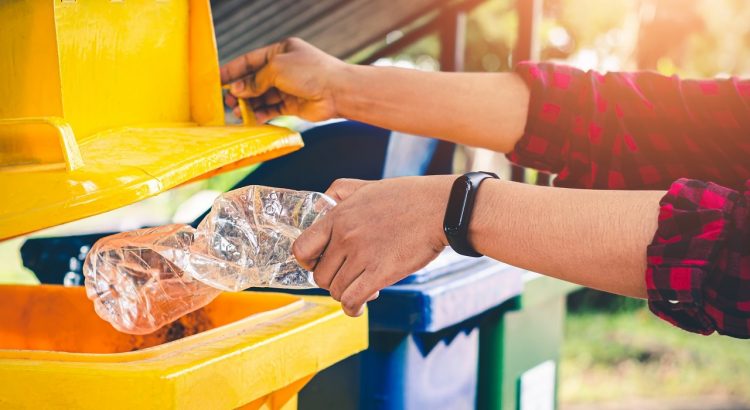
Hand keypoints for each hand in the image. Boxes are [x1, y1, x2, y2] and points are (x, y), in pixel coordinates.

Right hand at [220, 38, 345, 122]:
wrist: (338, 92)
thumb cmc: (311, 72)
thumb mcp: (277, 68)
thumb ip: (255, 80)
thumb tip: (238, 90)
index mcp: (279, 51)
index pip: (250, 61)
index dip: (232, 70)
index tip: (217, 81)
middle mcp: (283, 69)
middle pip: (254, 80)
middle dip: (240, 91)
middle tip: (227, 101)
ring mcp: (288, 87)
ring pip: (261, 97)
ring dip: (248, 104)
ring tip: (237, 112)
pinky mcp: (292, 105)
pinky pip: (271, 109)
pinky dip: (261, 114)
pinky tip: (251, 119)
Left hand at [293, 176, 453, 315]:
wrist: (439, 208)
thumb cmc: (407, 197)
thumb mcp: (366, 186)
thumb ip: (338, 193)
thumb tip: (321, 206)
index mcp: (338, 216)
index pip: (301, 249)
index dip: (308, 262)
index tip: (320, 263)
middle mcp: (344, 237)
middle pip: (320, 276)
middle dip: (332, 280)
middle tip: (348, 277)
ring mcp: (361, 256)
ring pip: (335, 290)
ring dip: (346, 294)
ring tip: (361, 287)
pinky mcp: (380, 273)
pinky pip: (352, 300)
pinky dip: (353, 308)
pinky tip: (361, 305)